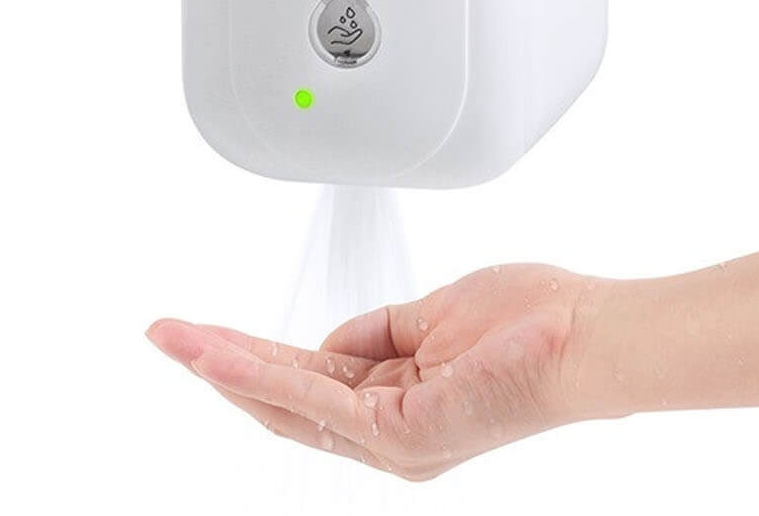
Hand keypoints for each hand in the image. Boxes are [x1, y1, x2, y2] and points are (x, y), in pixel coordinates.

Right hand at [146, 264, 598, 479]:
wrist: (593, 336)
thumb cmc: (536, 319)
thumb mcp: (436, 316)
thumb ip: (379, 333)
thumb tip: (332, 340)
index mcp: (400, 407)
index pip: (310, 386)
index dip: (253, 359)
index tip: (208, 334)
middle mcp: (391, 436)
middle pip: (284, 404)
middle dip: (219, 366)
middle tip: (165, 335)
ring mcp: (395, 442)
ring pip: (286, 405)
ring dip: (222, 366)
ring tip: (172, 339)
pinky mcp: (401, 433)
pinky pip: (314, 399)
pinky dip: (260, 372)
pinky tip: (218, 353)